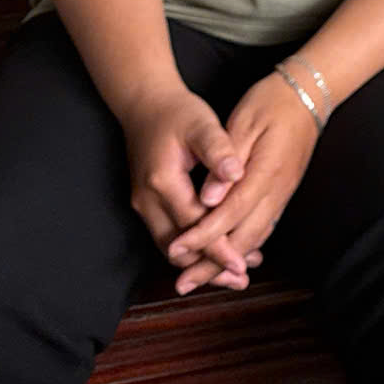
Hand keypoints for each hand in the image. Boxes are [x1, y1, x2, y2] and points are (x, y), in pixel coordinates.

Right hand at [118, 83, 255, 292]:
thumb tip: (235, 174)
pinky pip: (169, 235)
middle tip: (240, 280)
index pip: (194, 225)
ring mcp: (143, 205)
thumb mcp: (201, 124)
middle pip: (178, 247)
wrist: (144, 104)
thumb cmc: (177, 112)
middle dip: (208, 267)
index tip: (241, 263)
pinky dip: (191, 248)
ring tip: (232, 274)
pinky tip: (215, 251)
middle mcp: (147, 200)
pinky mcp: (147, 205)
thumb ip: (219, 151)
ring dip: (199, 262)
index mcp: (162, 182)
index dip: (218, 247)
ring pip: (171, 246)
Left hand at [162, 72, 321, 293]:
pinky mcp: (284, 191)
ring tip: (200, 278)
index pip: (230, 212)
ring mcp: (284, 192)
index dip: (202, 235)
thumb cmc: (271, 101)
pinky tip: (229, 256)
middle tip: (183, 283)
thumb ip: (224, 161)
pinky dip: (244, 246)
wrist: (309, 91)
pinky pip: (264, 227)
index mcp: (266, 170)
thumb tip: (207, 199)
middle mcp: (278, 188)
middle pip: (244, 237)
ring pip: (255, 237)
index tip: (177, 251)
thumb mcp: (244, 122)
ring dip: (228, 261)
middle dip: (212, 264)